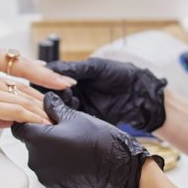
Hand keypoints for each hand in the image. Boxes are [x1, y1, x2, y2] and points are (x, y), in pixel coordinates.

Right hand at [0, 68, 50, 152]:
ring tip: (56, 120)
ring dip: (41, 111)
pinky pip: (15, 110)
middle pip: (23, 88)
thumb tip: (10, 118)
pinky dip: (32, 117)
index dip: (36, 91)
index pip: (15, 82)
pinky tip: (43, 124)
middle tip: (61, 109)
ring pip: (22, 98)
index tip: (50, 100)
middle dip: (44, 100)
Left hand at [11, 93, 163, 187]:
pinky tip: (74, 159)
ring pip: (40, 158)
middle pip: (29, 143)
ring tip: (71, 145)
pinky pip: (50, 172)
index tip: (39, 117)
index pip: (19, 126)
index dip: (28, 119)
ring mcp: (45, 177)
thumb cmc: (99, 141)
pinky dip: (57, 166)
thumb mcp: (74, 116)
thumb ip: (53, 107)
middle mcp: (36, 160)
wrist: (118, 168)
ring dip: (49, 151)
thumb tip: (45, 99)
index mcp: (38, 140)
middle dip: (42, 135)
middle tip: (61, 130)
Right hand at [47, 57, 167, 133]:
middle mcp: (72, 90)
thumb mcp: (97, 68)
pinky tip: (73, 115)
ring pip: (57, 108)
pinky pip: (70, 120)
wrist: (139, 94)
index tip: (51, 83)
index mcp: (72, 75)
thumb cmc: (120, 75)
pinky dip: (68, 118)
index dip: (47, 81)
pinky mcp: (84, 118)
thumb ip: (75, 69)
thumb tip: (52, 68)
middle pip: (50, 95)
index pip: (50, 78)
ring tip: (73, 102)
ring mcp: (77, 105)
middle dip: (53, 95)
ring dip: (60, 107)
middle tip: (64, 94)